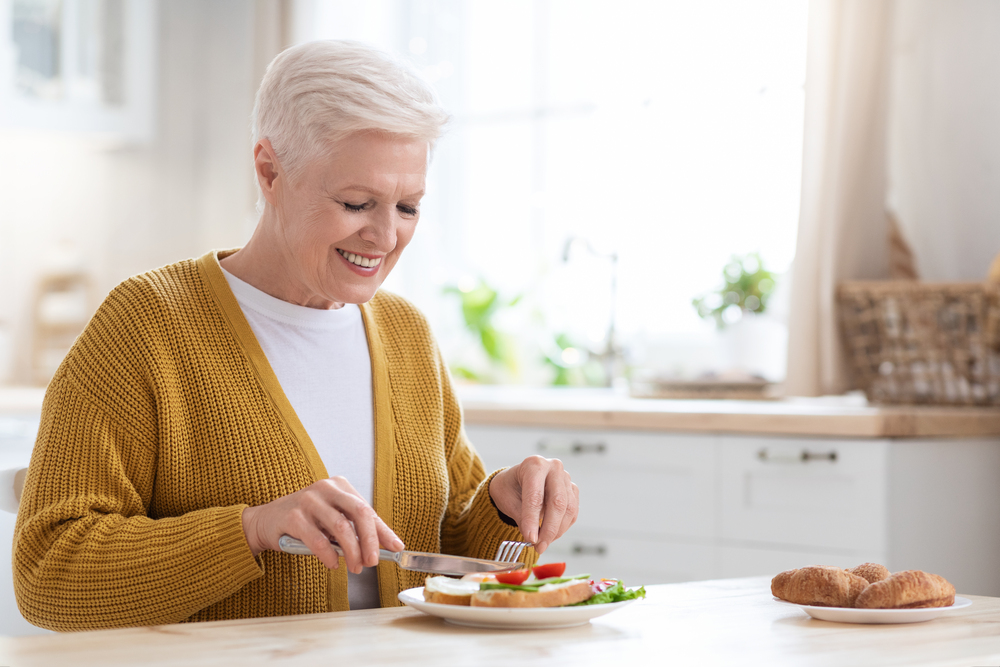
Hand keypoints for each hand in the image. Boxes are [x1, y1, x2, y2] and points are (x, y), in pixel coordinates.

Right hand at [241, 476, 402, 572]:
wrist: (266, 521)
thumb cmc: (306, 521)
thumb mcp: (333, 520)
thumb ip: (356, 530)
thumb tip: (386, 547)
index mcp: (340, 486)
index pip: (368, 510)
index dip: (384, 531)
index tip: (397, 548)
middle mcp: (326, 488)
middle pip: (359, 513)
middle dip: (370, 540)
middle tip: (373, 561)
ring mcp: (308, 500)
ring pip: (340, 527)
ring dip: (351, 551)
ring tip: (355, 568)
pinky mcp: (292, 516)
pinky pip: (317, 539)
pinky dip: (328, 555)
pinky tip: (332, 564)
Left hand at [488, 456, 578, 554]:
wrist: (516, 481)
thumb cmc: (509, 488)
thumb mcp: (507, 500)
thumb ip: (521, 517)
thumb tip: (533, 537)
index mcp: (534, 465)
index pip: (535, 496)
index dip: (532, 520)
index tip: (530, 539)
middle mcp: (553, 467)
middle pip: (557, 502)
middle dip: (548, 529)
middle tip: (539, 546)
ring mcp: (565, 478)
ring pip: (568, 509)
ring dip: (556, 531)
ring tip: (542, 543)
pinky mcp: (572, 490)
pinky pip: (572, 512)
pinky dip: (562, 527)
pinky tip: (550, 534)